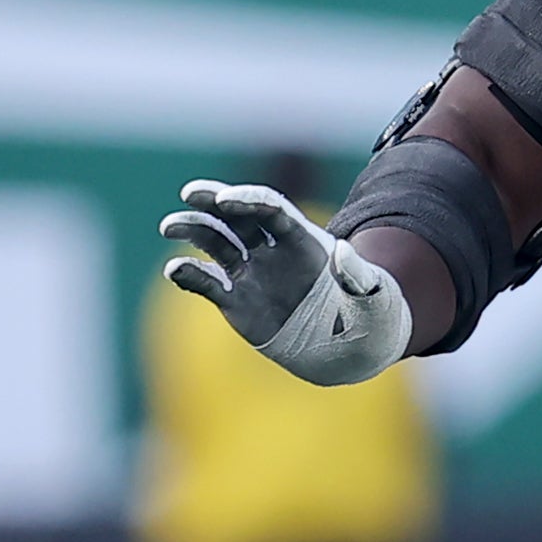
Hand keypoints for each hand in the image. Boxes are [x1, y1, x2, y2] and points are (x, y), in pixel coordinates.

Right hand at [158, 180, 410, 386]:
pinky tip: (173, 270)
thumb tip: (343, 250)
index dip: (248, 200)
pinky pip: (206, 282)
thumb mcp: (372, 297)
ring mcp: (251, 273)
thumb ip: (358, 274)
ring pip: (216, 243)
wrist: (347, 348)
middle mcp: (272, 249)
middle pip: (238, 216)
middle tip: (190, 193)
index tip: (226, 199)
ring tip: (169, 226)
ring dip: (192, 230)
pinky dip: (187, 274)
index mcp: (303, 239)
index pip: (270, 209)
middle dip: (213, 201)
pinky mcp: (235, 300)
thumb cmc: (366, 316)